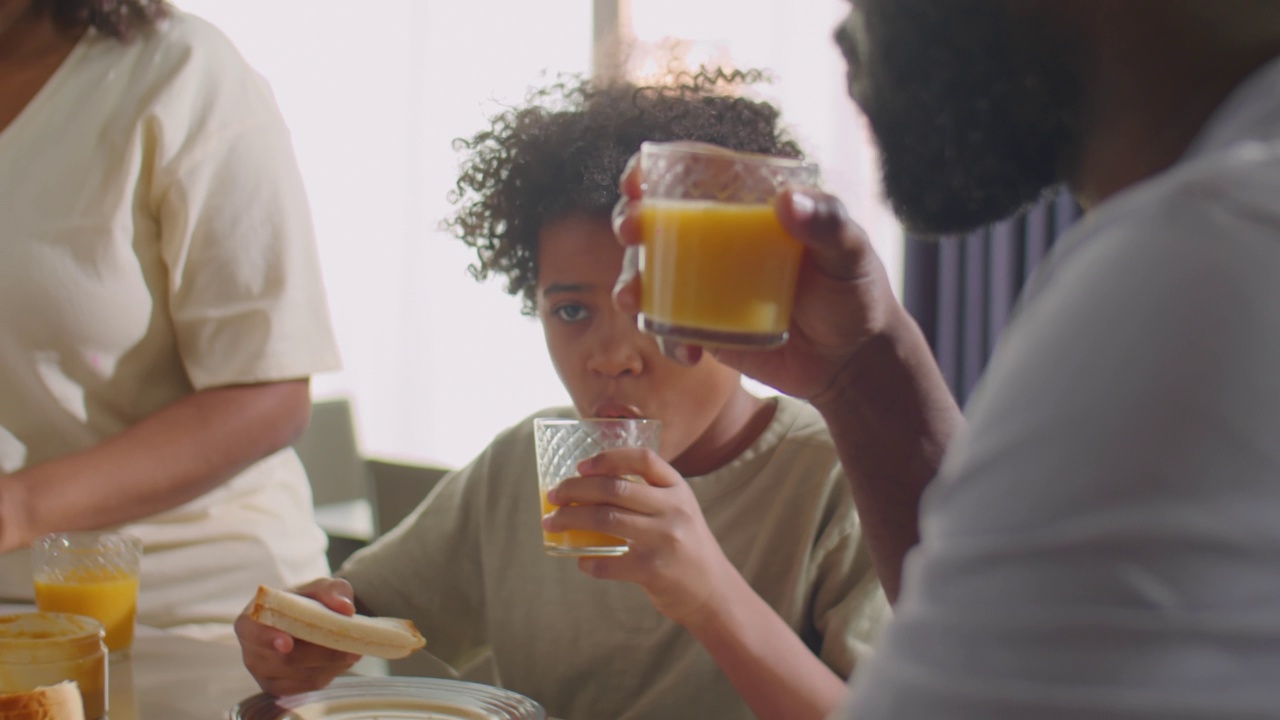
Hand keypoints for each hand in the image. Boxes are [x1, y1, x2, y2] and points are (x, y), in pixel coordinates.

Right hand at [234, 578, 361, 695]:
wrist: (307, 620)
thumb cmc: (307, 600)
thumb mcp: (320, 587)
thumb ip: (331, 591)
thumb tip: (345, 608)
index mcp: (250, 620)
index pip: (252, 632)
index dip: (268, 639)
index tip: (287, 644)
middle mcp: (251, 650)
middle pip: (285, 659)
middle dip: (321, 652)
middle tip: (349, 645)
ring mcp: (264, 673)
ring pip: (302, 674)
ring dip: (331, 663)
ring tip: (350, 648)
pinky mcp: (280, 688)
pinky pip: (309, 685)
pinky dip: (330, 672)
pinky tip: (340, 659)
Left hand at [541, 447, 736, 627]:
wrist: (712, 590)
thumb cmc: (685, 545)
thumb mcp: (678, 510)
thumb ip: (647, 495)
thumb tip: (588, 487)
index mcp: (678, 489)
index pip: (643, 459)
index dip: (608, 458)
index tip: (581, 466)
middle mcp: (673, 510)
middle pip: (614, 488)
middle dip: (575, 489)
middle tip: (555, 496)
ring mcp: (664, 540)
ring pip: (605, 519)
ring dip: (570, 520)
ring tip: (552, 523)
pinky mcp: (653, 570)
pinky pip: (609, 562)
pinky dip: (588, 561)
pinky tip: (581, 560)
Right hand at [612, 149, 901, 405]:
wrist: (853, 360)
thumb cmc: (856, 292)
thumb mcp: (851, 252)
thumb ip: (828, 223)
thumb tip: (788, 200)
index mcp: (745, 207)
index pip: (690, 176)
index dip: (651, 172)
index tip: (636, 181)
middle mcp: (717, 241)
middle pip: (655, 221)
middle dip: (629, 221)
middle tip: (631, 231)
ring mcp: (706, 285)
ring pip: (650, 276)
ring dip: (630, 284)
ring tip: (633, 301)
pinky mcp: (705, 328)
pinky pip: (670, 330)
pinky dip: (667, 340)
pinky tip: (689, 354)